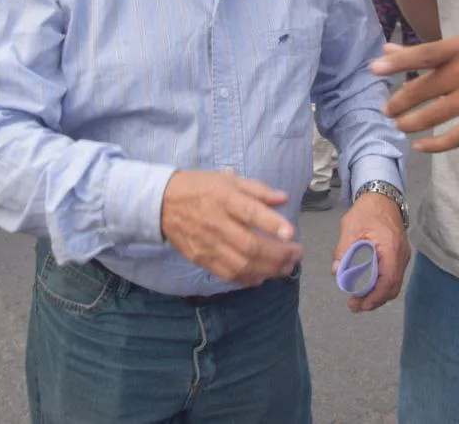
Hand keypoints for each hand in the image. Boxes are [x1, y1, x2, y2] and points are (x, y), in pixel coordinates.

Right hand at [161, 170, 302, 286]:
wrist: (161, 203)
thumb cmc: (199, 187)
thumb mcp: (227, 179)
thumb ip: (257, 189)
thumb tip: (283, 199)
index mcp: (223, 198)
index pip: (250, 212)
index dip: (272, 224)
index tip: (291, 233)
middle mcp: (216, 222)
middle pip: (250, 246)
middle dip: (278, 254)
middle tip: (297, 253)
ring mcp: (208, 244)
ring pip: (242, 265)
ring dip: (269, 270)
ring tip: (286, 267)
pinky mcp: (201, 259)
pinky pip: (227, 274)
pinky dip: (248, 279)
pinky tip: (262, 276)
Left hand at [332, 192, 410, 312]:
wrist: (382, 197)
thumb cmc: (367, 211)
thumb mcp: (350, 227)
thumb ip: (343, 250)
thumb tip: (336, 272)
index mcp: (390, 249)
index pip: (388, 281)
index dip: (375, 297)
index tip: (360, 304)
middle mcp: (401, 255)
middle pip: (392, 287)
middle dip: (374, 300)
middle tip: (354, 306)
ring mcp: (402, 256)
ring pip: (394, 284)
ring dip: (377, 294)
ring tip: (358, 300)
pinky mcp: (399, 255)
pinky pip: (393, 276)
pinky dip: (381, 285)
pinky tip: (366, 287)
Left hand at [371, 38, 458, 151]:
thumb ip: (428, 52)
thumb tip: (387, 50)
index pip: (424, 54)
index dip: (398, 62)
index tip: (374, 69)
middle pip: (424, 88)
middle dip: (399, 101)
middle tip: (384, 110)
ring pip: (435, 114)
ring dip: (411, 123)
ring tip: (398, 125)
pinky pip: (455, 136)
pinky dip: (434, 144)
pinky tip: (420, 145)